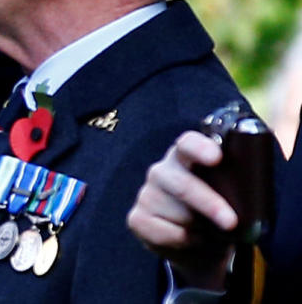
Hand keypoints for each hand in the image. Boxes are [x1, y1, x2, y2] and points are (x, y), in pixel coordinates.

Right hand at [127, 131, 236, 291]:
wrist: (197, 247)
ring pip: (176, 213)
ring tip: (209, 232)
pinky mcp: (138, 218)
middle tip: (230, 221)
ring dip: (198, 228)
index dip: (200, 148)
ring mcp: (147, 194)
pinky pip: (163, 233)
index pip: (188, 144)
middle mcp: (162, 171)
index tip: (217, 158)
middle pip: (182, 183)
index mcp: (186, 157)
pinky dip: (183, 241)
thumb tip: (254, 194)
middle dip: (208, 203)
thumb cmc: (216, 215)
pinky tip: (192, 239)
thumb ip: (235, 188)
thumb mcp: (229, 198)